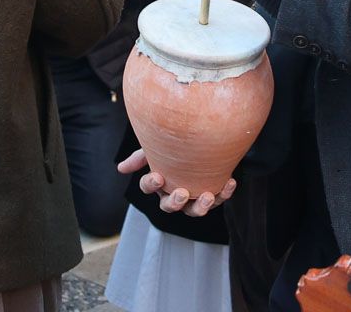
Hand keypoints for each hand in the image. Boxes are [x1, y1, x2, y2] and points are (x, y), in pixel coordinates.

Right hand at [117, 148, 237, 216]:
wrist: (202, 138)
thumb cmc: (175, 145)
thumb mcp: (157, 147)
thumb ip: (140, 157)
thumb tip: (120, 169)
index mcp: (158, 182)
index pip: (148, 187)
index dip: (151, 185)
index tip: (158, 176)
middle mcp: (174, 193)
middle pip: (169, 206)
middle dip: (175, 202)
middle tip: (182, 192)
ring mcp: (194, 196)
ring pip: (194, 211)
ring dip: (201, 206)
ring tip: (208, 195)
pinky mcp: (213, 194)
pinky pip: (219, 198)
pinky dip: (224, 192)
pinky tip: (230, 182)